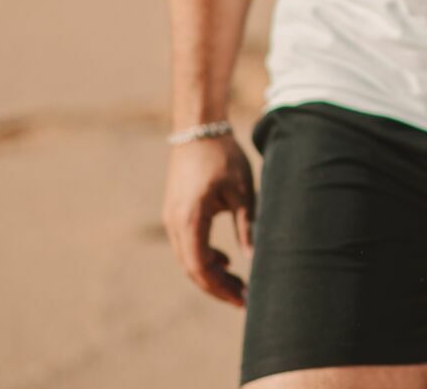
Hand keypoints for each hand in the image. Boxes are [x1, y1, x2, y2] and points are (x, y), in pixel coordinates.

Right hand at [162, 132, 255, 304]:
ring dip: (211, 273)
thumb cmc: (223, 156)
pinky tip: (225, 260)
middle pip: (192, 268)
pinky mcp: (176, 212)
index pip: (200, 266)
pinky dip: (204, 257)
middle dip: (217, 286)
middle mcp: (175, 223)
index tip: (242, 298)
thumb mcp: (242, 192)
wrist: (198, 129)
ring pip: (188, 258)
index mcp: (189, 219)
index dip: (220, 287)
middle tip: (243, 298)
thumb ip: (247, 227)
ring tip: (237, 283)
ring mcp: (172, 218)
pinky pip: (187, 244)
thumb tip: (254, 259)